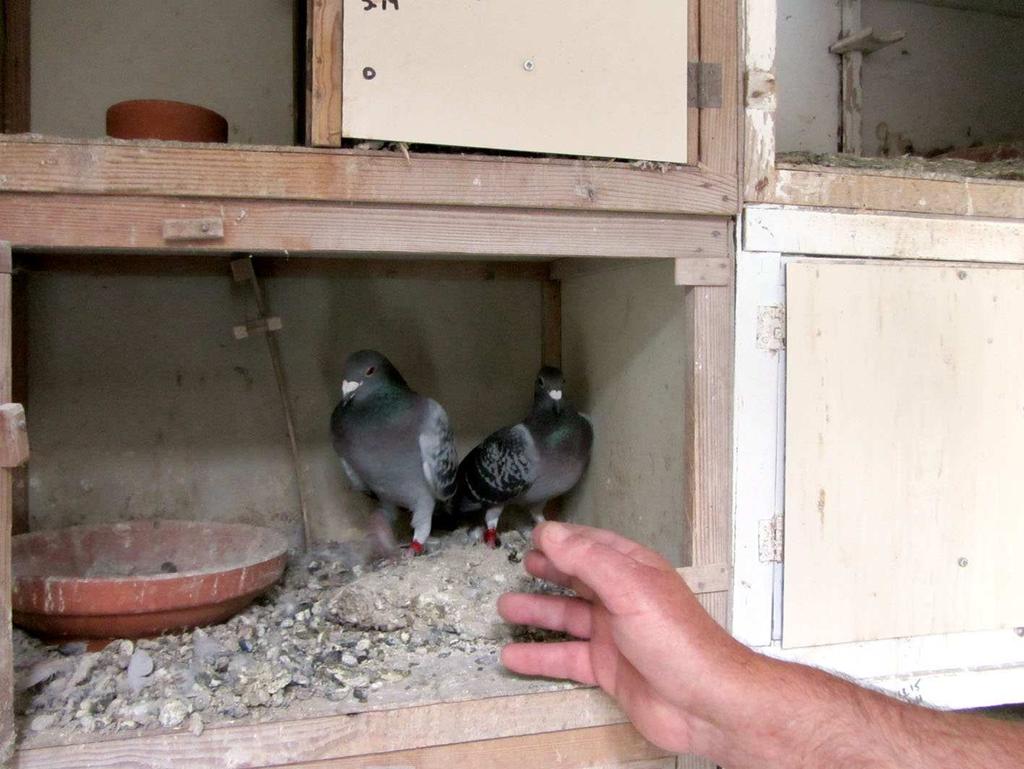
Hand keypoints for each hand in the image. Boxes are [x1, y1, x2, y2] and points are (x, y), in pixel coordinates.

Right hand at [498, 521, 759, 757]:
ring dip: (537, 612)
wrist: (706, 704)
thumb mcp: (630, 588)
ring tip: (506, 608)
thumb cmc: (684, 643)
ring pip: (568, 618)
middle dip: (549, 571)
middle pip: (578, 579)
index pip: (592, 546)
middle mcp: (624, 600)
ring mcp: (616, 635)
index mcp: (634, 571)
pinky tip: (517, 657)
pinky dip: (540, 657)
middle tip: (524, 566)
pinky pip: (567, 658)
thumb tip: (553, 534)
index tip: (535, 537)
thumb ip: (588, 559)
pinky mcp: (610, 669)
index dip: (563, 540)